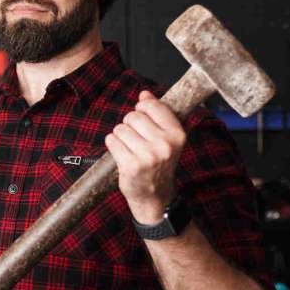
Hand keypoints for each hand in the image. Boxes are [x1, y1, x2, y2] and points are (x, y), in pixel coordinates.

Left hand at [105, 90, 186, 224]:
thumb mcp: (166, 138)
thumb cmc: (159, 164)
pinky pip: (112, 141)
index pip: (152, 106)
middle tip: (136, 139)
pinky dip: (113, 144)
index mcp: (177, 134)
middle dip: (129, 124)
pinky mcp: (130, 166)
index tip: (144, 120)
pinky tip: (122, 154)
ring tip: (130, 148)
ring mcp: (147, 156)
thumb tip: (144, 94)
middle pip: (133, 116)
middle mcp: (164, 145)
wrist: (155, 196)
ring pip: (121, 128)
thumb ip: (157, 113)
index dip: (142, 109)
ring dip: (121, 136)